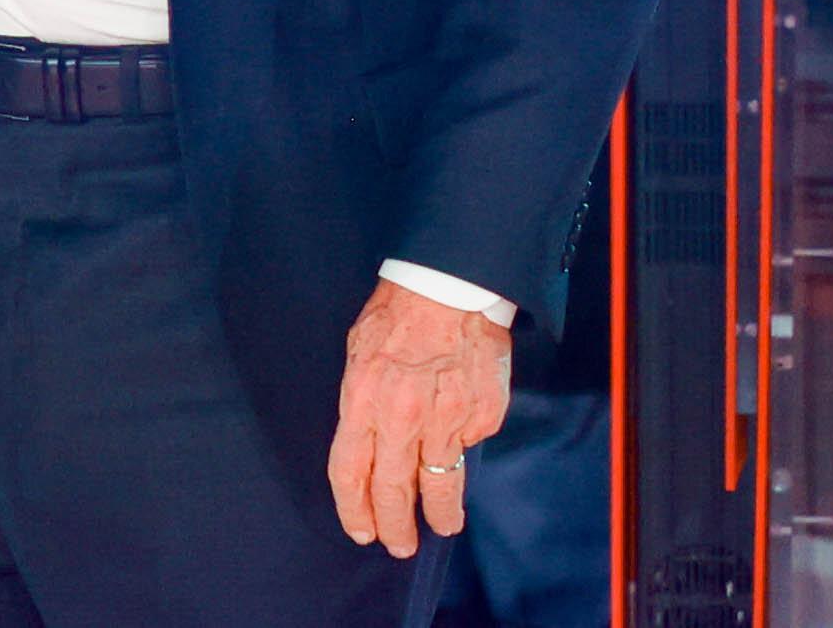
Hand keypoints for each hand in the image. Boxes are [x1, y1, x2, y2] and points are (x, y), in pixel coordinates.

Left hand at [327, 278, 511, 557]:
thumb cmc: (397, 314)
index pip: (350, 472)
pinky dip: (463, 450)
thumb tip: (375, 446)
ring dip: (440, 514)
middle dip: (396, 527)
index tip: (362, 531)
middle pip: (394, 490)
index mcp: (363, 399)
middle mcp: (402, 416)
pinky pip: (470, 444)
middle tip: (400, 546)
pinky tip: (460, 444)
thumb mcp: (358, 354)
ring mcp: (447, 419)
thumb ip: (364, 404)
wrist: (448, 285)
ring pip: (441, 484)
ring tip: (441, 527)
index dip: (354, 510)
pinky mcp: (482, 415)